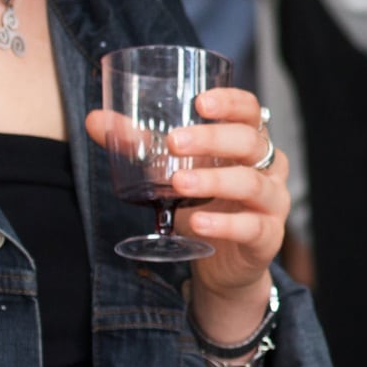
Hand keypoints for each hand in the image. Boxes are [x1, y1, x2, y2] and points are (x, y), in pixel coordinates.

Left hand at [90, 86, 288, 361]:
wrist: (222, 265)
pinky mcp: (268, 237)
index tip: (199, 102)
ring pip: (251, 183)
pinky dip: (223, 224)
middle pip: (250, 142)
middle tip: (174, 141)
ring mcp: (272, 202)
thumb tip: (94, 120)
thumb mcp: (172, 172)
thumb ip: (139, 145)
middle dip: (212, 139)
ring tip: (179, 183)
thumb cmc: (203, 205)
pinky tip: (197, 223)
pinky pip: (251, 227)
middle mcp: (268, 167)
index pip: (250, 111)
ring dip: (214, 181)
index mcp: (248, 143)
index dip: (230, 102)